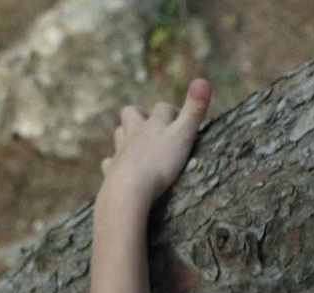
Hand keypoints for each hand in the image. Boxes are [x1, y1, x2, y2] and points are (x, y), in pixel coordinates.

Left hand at [99, 78, 211, 201]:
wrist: (128, 191)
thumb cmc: (158, 164)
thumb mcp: (182, 136)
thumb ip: (194, 111)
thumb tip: (204, 80)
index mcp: (152, 125)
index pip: (162, 108)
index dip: (173, 111)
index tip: (183, 120)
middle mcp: (133, 135)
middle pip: (131, 113)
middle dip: (141, 115)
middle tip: (153, 126)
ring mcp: (120, 153)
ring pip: (120, 134)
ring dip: (127, 135)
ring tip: (138, 144)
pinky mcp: (112, 173)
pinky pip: (109, 163)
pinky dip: (114, 162)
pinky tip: (119, 167)